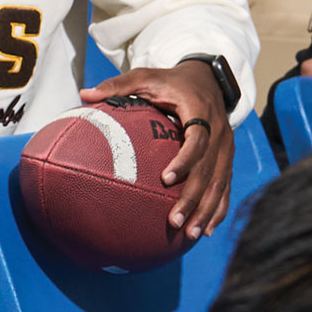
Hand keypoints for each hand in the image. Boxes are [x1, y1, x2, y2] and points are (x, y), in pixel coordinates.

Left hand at [81, 60, 235, 237]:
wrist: (208, 78)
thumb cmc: (171, 81)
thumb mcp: (145, 76)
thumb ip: (117, 86)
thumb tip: (83, 95)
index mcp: (199, 111)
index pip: (197, 140)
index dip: (184, 161)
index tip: (166, 179)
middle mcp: (219, 131)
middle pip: (210, 170)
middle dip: (193, 198)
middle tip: (174, 221)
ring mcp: (226, 147)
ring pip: (220, 183)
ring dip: (207, 211)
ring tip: (191, 234)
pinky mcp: (228, 158)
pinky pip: (226, 186)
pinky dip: (218, 209)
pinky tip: (205, 230)